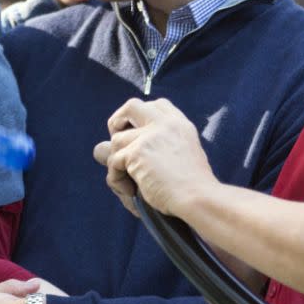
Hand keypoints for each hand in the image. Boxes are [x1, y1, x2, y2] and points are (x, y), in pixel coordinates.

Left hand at [94, 97, 216, 216]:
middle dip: (117, 122)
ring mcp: (150, 136)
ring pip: (116, 142)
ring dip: (116, 165)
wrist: (199, 198)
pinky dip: (116, 179)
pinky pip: (112, 162)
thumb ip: (154, 145)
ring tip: (130, 184)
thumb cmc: (190, 187)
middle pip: (131, 106)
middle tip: (119, 145)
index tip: (135, 134)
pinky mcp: (137, 152)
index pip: (156, 105)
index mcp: (180, 124)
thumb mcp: (179, 156)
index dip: (139, 117)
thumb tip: (104, 146)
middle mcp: (165, 124)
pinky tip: (130, 191)